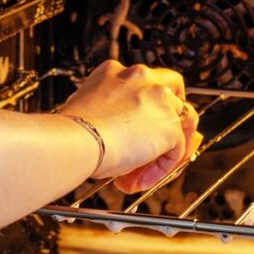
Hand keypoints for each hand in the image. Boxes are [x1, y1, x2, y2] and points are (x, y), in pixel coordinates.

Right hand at [57, 60, 200, 193]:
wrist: (76, 139)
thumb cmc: (71, 132)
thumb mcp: (86, 114)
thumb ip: (105, 118)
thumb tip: (114, 136)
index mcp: (113, 72)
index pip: (139, 82)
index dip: (142, 106)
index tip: (134, 129)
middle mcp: (140, 77)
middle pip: (172, 86)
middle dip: (173, 110)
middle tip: (165, 135)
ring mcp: (159, 99)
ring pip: (182, 119)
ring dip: (170, 146)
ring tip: (151, 170)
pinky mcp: (170, 125)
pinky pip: (176, 151)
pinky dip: (161, 169)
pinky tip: (139, 181)